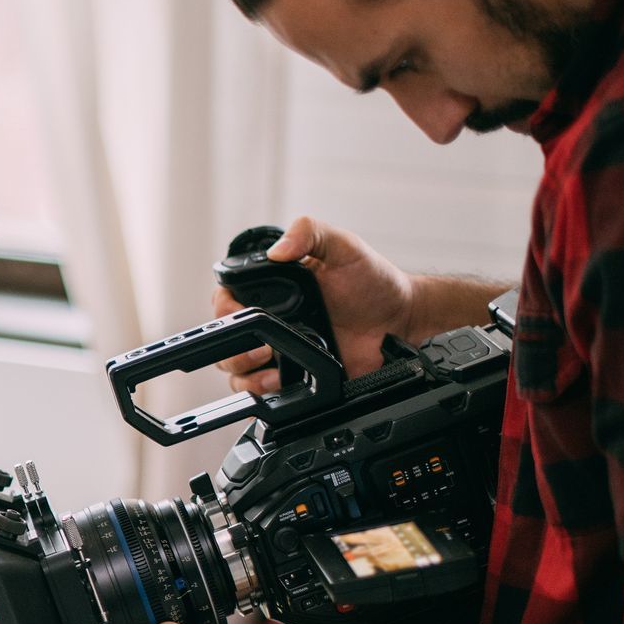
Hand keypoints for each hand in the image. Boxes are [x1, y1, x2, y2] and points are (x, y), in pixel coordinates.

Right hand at [213, 216, 415, 394]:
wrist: (399, 320)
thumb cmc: (373, 282)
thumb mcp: (343, 246)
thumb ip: (309, 233)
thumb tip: (276, 249)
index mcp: (272, 289)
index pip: (226, 298)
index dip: (223, 308)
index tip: (238, 312)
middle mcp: (270, 320)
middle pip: (224, 338)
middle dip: (231, 345)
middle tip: (259, 344)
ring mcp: (279, 350)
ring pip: (235, 369)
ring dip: (242, 369)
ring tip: (267, 362)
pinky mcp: (293, 377)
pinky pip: (259, 391)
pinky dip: (258, 390)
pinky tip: (275, 382)